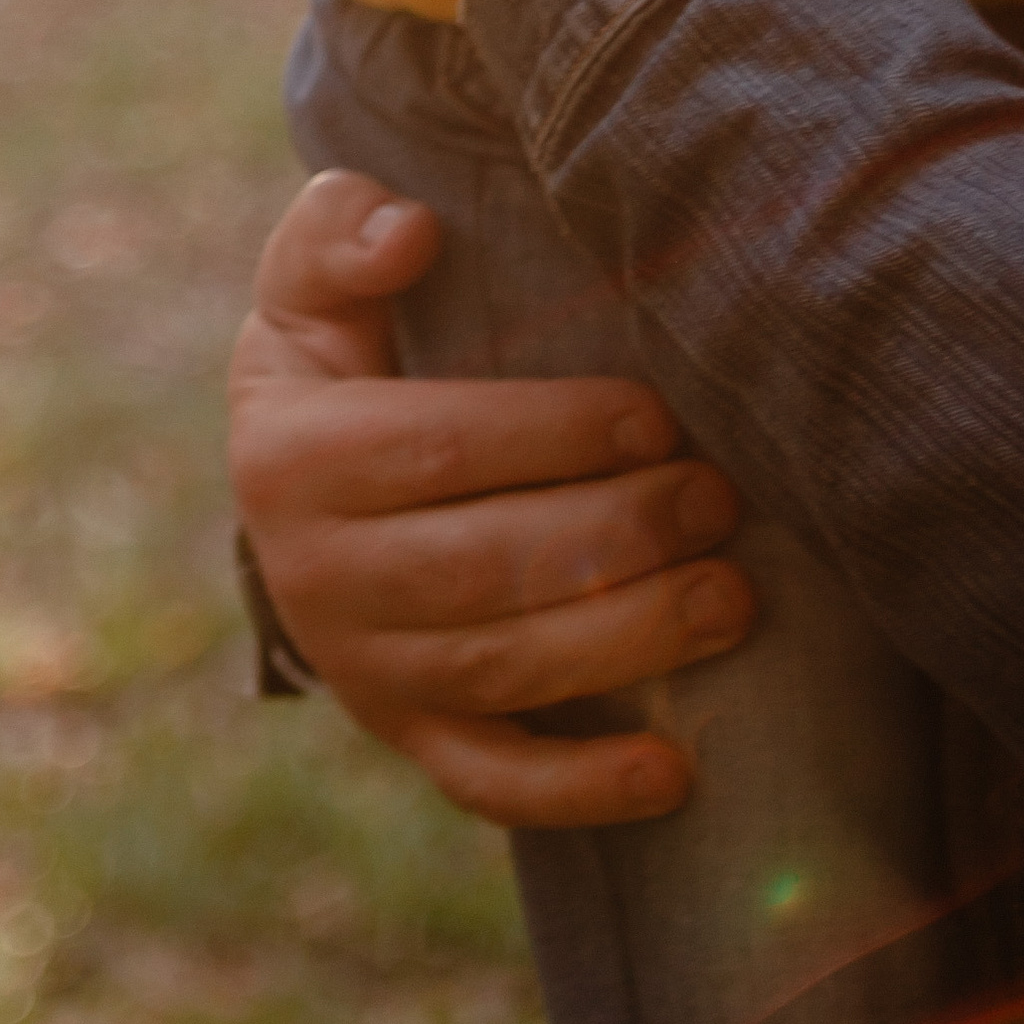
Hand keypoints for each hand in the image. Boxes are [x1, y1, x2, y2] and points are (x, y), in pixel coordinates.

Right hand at [230, 172, 752, 823]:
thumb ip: (342, 233)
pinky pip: (489, 782)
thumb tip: (410, 231)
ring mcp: (361, 669)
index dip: (557, 434)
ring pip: (502, 672)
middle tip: (721, 497)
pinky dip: (580, 792)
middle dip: (618, 534)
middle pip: (483, 567)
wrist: (290, 493)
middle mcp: (312, 577)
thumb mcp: (313, 282)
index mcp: (292, 455)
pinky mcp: (405, 736)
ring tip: (733, 597)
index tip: (658, 414)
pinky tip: (675, 774)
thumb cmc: (338, 361)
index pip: (440, 448)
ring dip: (628, 641)